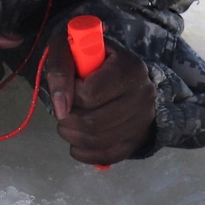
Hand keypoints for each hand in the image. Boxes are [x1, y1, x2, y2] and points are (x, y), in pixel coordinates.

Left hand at [45, 30, 155, 163]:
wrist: (117, 69)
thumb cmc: (88, 56)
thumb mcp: (69, 48)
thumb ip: (60, 70)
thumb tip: (61, 109)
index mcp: (129, 68)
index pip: (90, 94)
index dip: (69, 94)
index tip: (70, 85)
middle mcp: (143, 95)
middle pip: (93, 122)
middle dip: (67, 119)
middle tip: (61, 111)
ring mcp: (144, 120)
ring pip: (98, 141)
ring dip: (71, 136)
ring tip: (66, 123)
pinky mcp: (138, 138)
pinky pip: (108, 156)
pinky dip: (84, 153)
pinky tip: (75, 143)